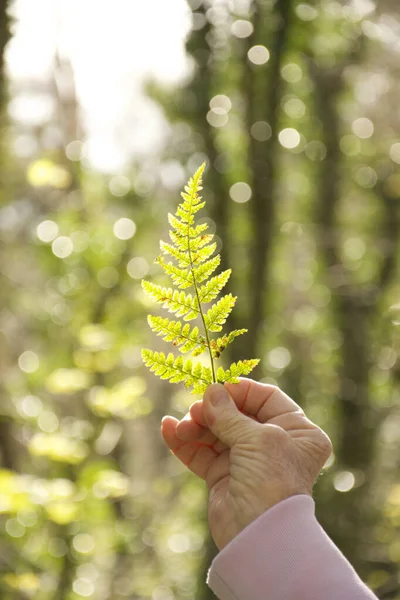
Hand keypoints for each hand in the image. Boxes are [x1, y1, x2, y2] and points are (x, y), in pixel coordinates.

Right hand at [161, 378, 331, 550]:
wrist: (260, 536)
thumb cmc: (271, 481)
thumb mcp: (256, 439)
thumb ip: (230, 414)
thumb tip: (211, 392)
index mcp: (297, 431)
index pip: (265, 398)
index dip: (239, 392)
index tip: (215, 388)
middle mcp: (273, 443)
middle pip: (236, 414)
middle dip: (212, 411)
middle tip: (195, 411)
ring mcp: (247, 460)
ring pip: (215, 432)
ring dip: (195, 426)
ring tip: (181, 427)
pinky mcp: (224, 477)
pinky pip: (201, 453)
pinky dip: (184, 442)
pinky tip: (167, 429)